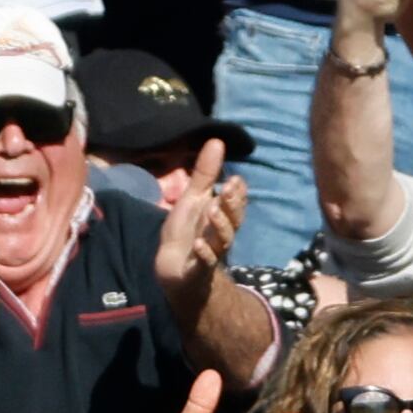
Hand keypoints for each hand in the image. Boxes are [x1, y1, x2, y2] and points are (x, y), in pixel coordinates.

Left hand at [156, 137, 251, 306]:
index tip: (235, 179)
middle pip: (233, 220)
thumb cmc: (187, 232)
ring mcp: (211, 252)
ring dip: (219, 225)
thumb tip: (217, 141)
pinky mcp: (198, 270)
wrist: (175, 271)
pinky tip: (200, 245)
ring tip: (212, 210)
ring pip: (222, 239)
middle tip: (228, 188)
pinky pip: (205, 263)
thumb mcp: (193, 200)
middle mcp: (220, 234)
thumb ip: (205, 174)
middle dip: (232, 204)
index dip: (237, 193)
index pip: (235, 203)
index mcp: (220, 216)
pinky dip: (204, 255)